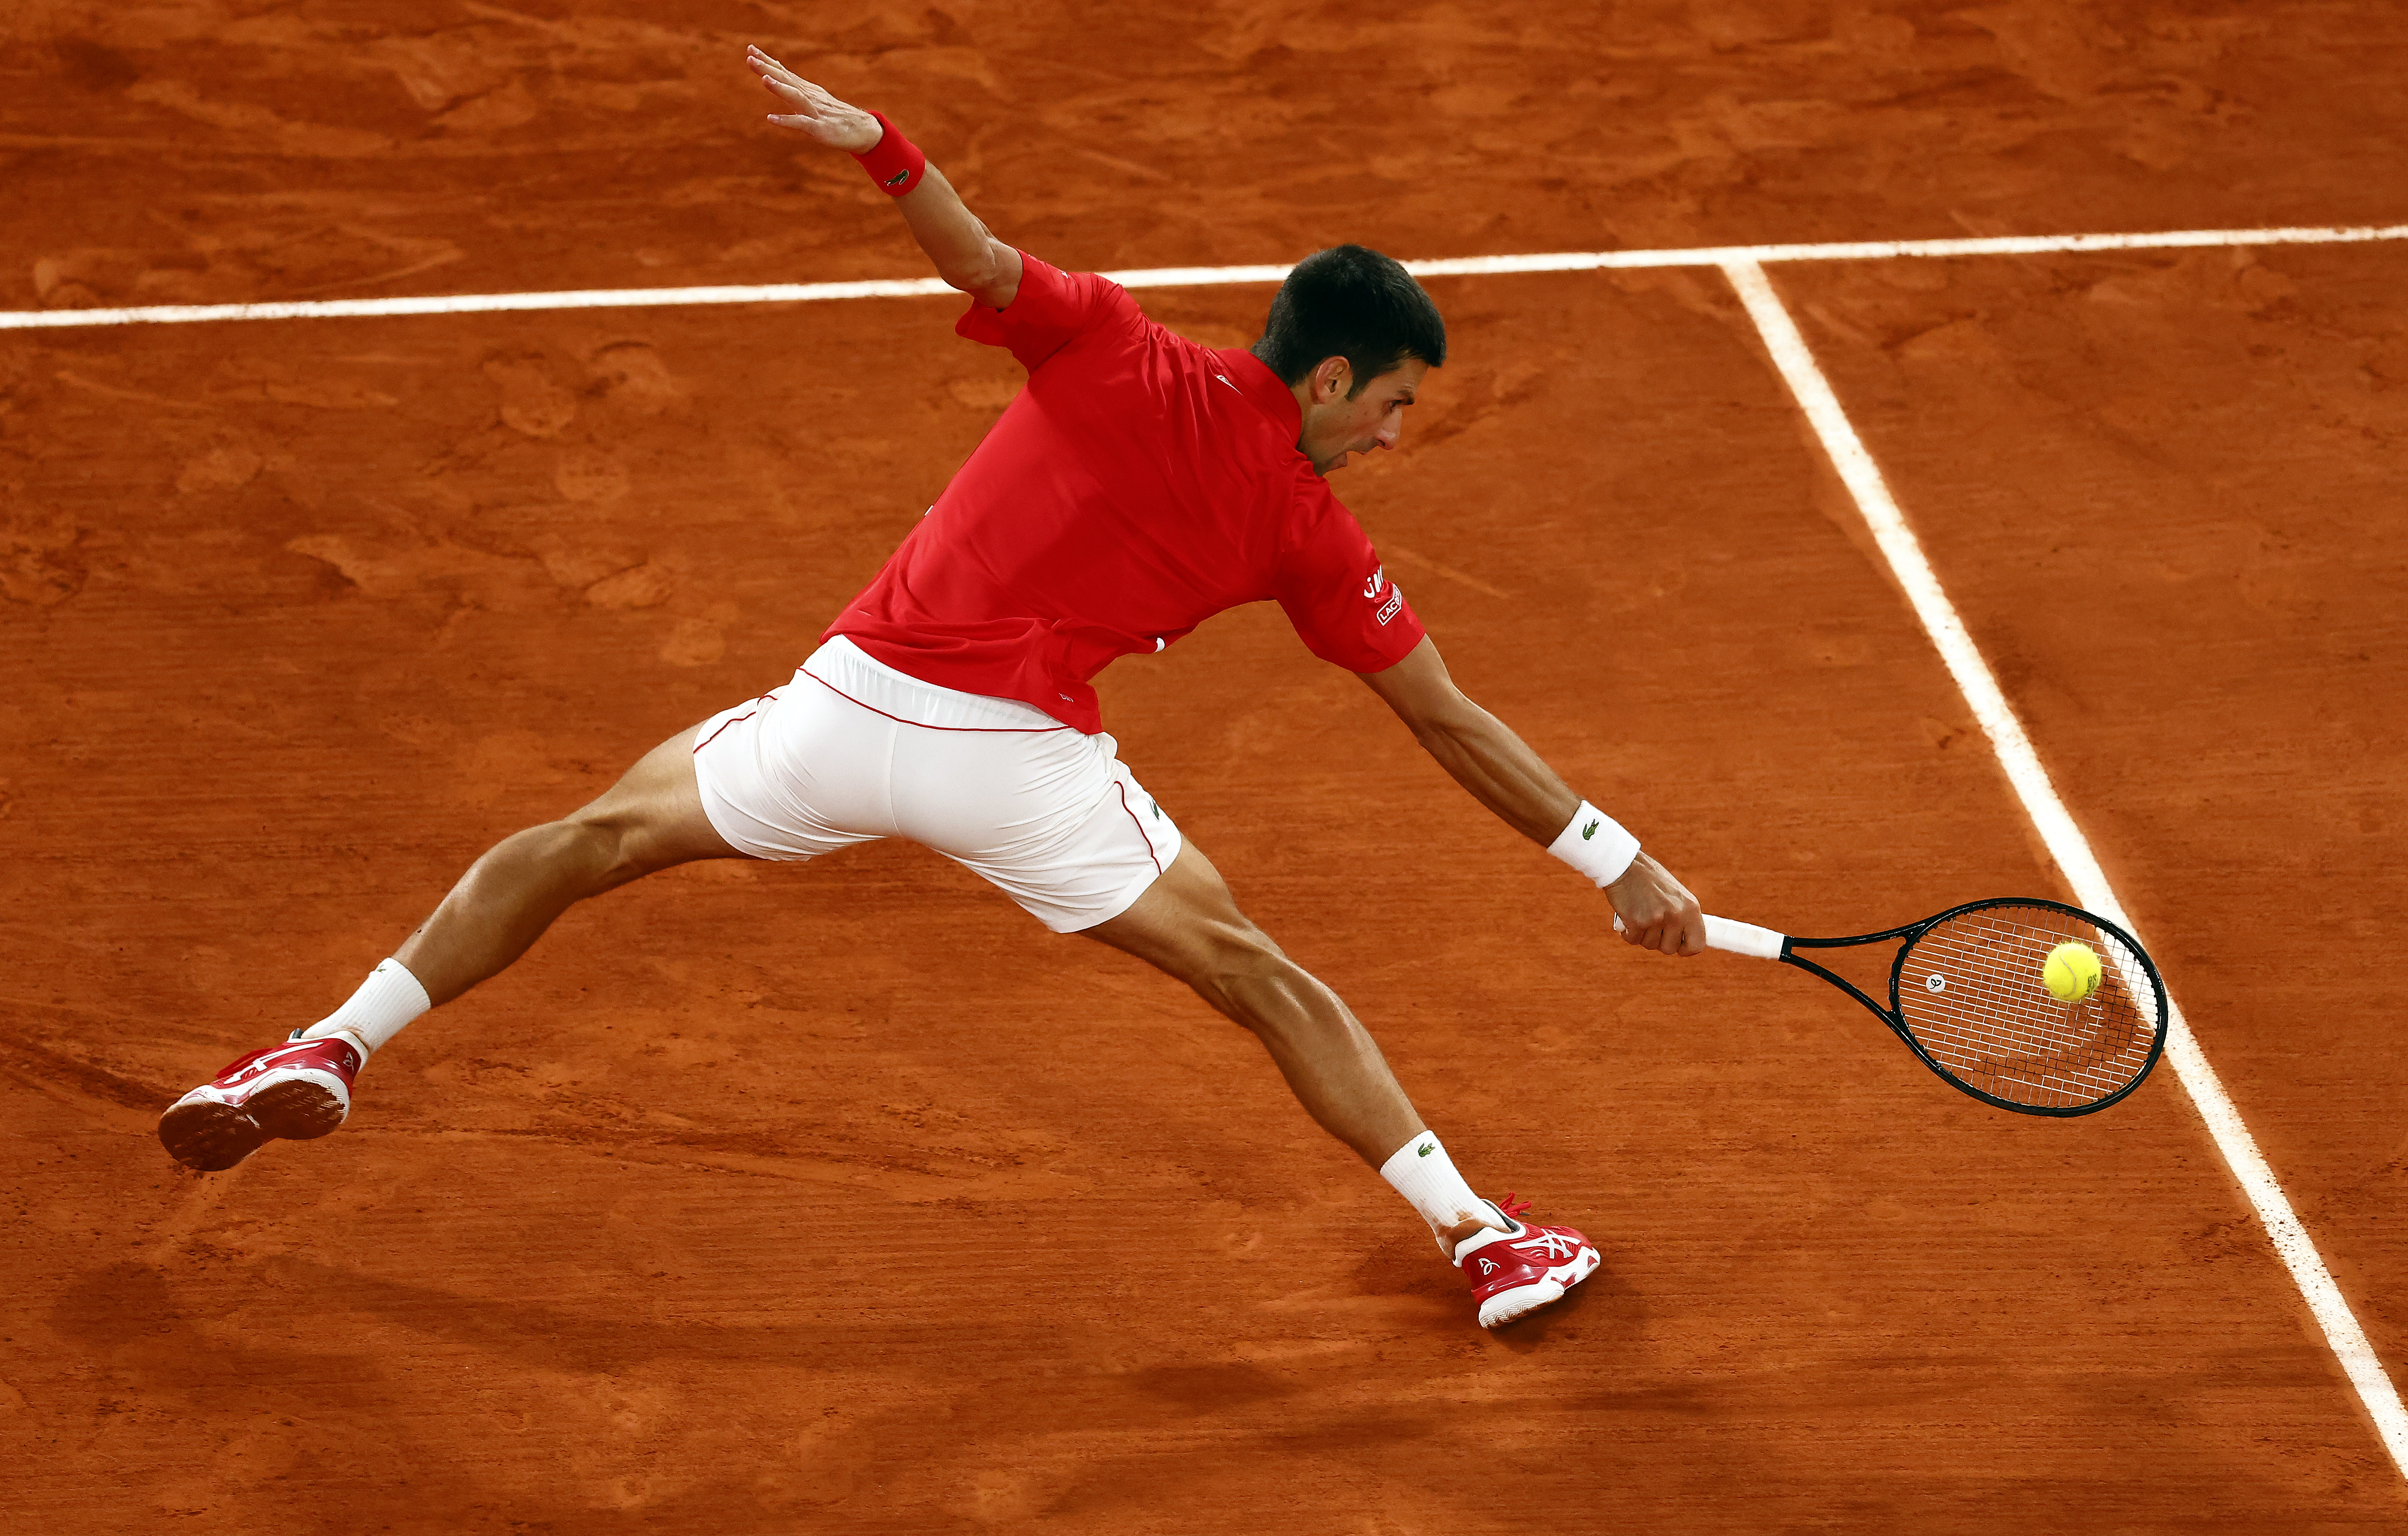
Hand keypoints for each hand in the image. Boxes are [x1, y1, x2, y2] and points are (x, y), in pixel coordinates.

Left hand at [746, 46, 882, 151]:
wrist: (863, 130)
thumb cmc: (835, 116)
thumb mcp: (813, 98)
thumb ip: (794, 86)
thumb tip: (775, 72)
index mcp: (806, 90)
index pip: (784, 72)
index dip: (767, 61)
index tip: (750, 49)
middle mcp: (809, 97)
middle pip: (786, 79)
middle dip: (767, 68)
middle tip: (750, 57)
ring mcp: (815, 112)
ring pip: (795, 97)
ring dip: (780, 88)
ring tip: (764, 79)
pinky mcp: (820, 128)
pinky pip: (801, 123)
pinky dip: (786, 120)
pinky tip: (771, 118)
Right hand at [1606, 851, 1705, 956]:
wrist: (1626, 866)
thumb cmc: (1650, 880)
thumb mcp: (1676, 895)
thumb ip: (1683, 916)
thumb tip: (1686, 941)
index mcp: (1691, 908)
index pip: (1697, 944)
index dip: (1686, 949)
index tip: (1678, 946)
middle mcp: (1676, 914)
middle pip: (1669, 949)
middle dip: (1659, 940)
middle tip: (1651, 923)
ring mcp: (1656, 919)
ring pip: (1650, 945)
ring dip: (1642, 934)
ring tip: (1640, 914)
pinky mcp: (1636, 922)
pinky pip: (1633, 940)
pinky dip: (1628, 932)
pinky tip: (1628, 917)